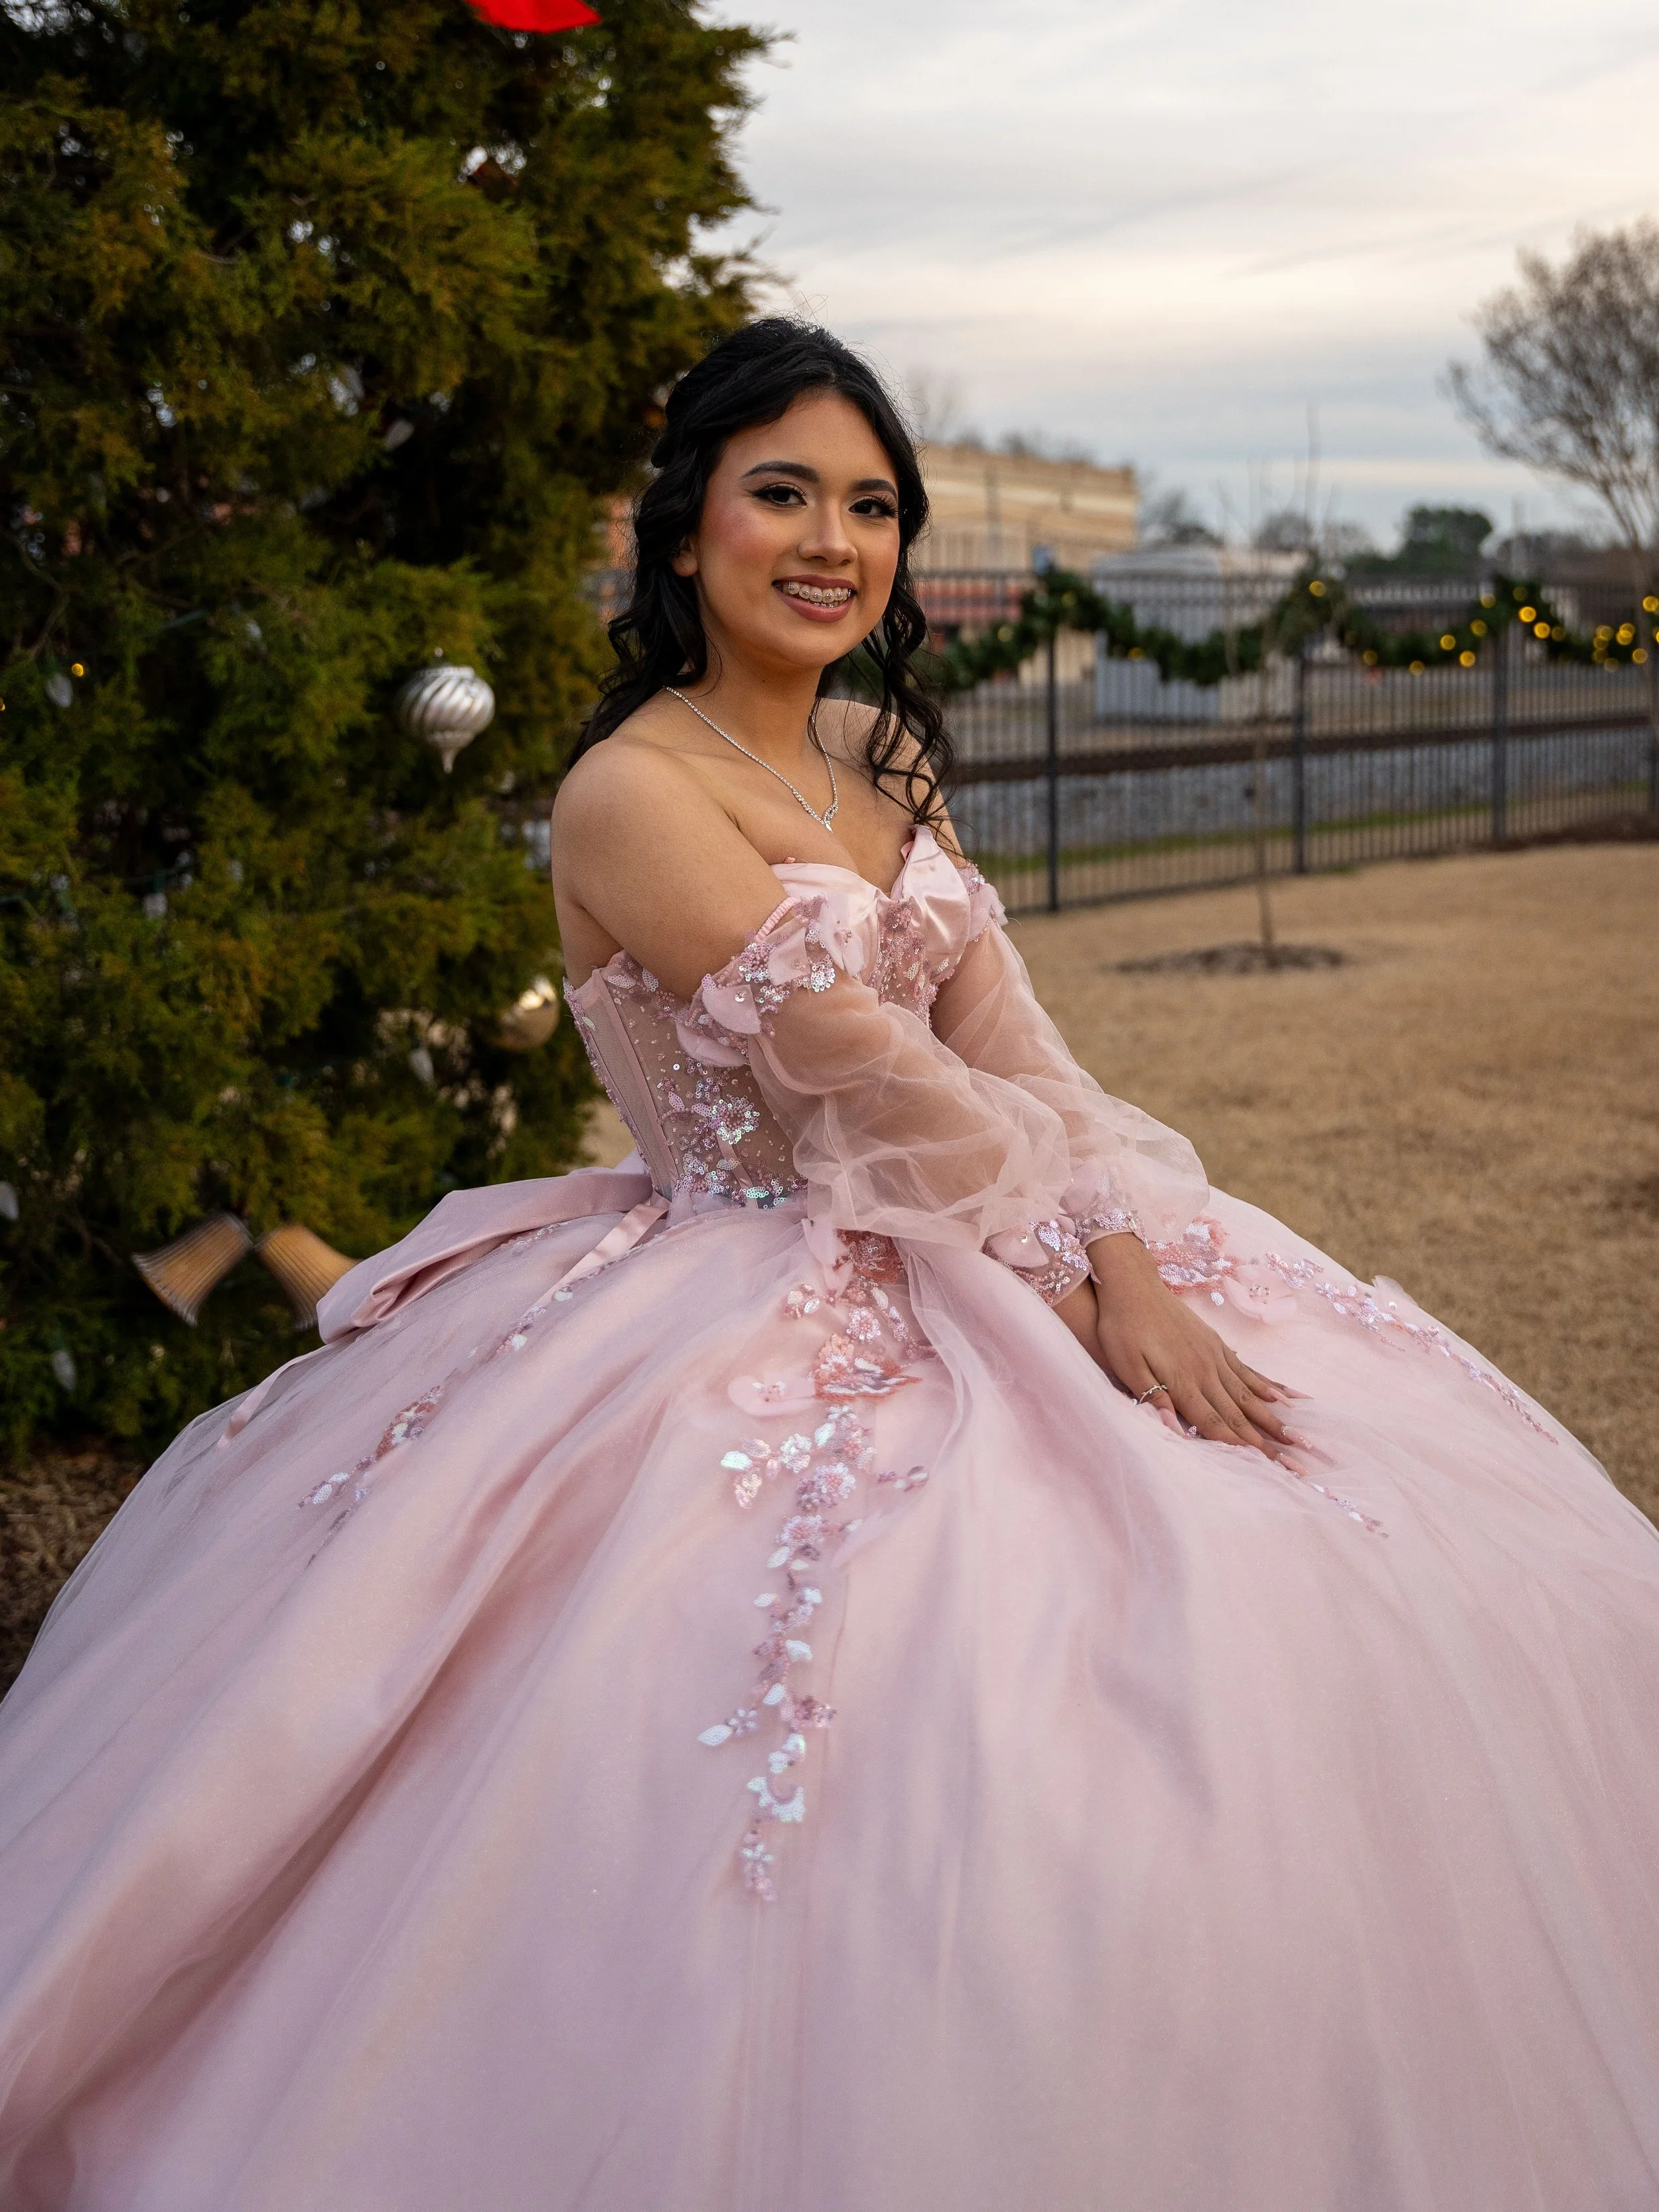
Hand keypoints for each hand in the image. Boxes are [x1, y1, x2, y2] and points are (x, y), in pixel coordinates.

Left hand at [1075, 1234, 1299, 1458]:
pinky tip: (1279, 1398)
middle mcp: (1204, 1370)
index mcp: (1182, 1381)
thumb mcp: (1126, 1365)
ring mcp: (1213, 1354)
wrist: (1132, 1285)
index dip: (1237, 1447)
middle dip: (1262, 1440)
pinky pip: (1244, 1370)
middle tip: (1289, 1462)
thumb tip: (1173, 1429)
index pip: (1214, 1423)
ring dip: (1270, 1418)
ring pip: (1246, 1394)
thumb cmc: (1121, 1329)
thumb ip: (1152, 1397)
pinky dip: (1263, 1386)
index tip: (1262, 1467)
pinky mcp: (1215, 1342)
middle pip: (1237, 1413)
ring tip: (1292, 1436)